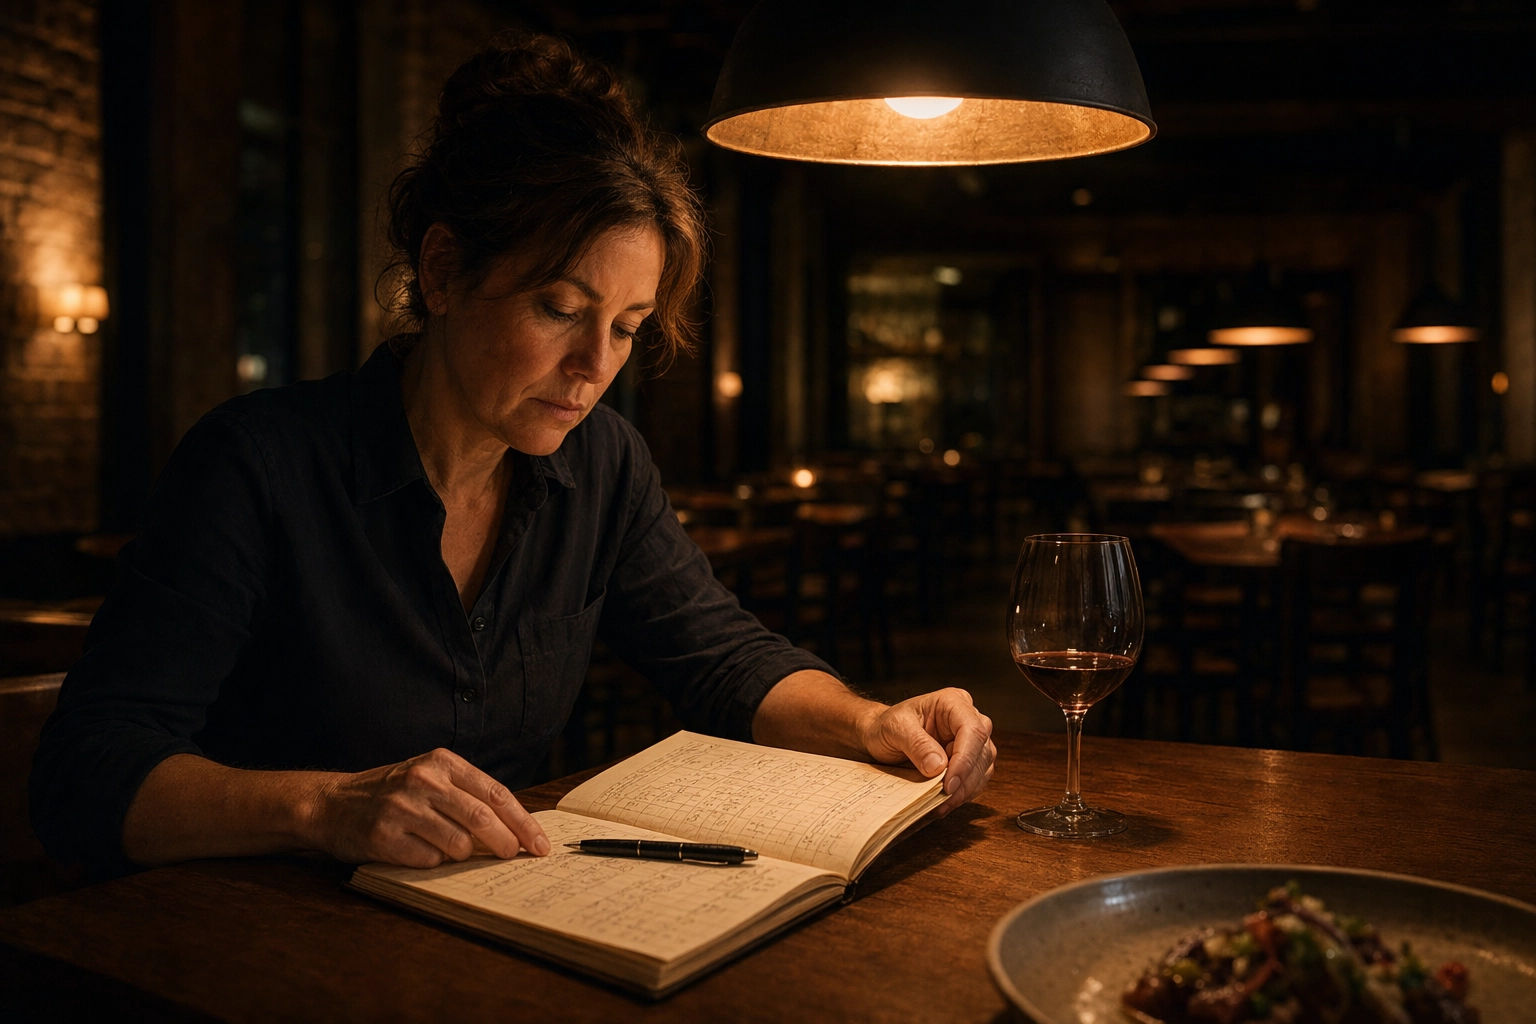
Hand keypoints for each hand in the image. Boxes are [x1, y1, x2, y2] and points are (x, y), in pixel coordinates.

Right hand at [302, 748, 549, 867]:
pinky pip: (429, 861)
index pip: (496, 794)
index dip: (524, 823)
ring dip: (463, 855)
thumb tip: (516, 829)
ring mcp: (402, 808)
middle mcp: (424, 780)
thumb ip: (468, 795)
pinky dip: (432, 862)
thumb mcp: (431, 777)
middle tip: (514, 857)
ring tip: (449, 848)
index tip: (541, 845)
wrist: (332, 803)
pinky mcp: (384, 836)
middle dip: (507, 844)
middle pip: (483, 819)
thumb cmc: (393, 793)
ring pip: (459, 844)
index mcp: (442, 762)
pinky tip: (418, 851)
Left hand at [856, 688, 994, 815]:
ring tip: (940, 805)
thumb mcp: (895, 728)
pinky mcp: (970, 760)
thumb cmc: (886, 726)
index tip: (949, 784)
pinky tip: (943, 803)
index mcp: (954, 702)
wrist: (879, 736)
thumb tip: (939, 766)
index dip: (965, 759)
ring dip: (964, 791)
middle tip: (943, 798)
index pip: (972, 730)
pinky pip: (975, 780)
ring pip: (983, 769)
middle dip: (965, 780)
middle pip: (982, 751)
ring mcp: (972, 741)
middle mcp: (968, 719)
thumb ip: (916, 743)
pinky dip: (961, 795)